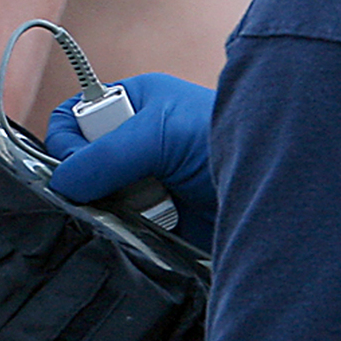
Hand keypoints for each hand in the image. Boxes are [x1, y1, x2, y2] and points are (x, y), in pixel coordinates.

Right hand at [46, 72, 216, 246]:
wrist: (280, 186)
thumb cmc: (227, 139)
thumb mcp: (159, 132)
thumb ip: (104, 155)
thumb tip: (61, 183)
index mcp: (134, 105)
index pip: (73, 120)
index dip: (69, 142)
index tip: (84, 162)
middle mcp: (136, 144)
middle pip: (81, 165)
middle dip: (92, 181)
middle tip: (119, 188)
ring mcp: (147, 184)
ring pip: (98, 202)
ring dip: (114, 210)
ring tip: (150, 209)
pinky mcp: (159, 222)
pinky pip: (122, 232)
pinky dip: (130, 234)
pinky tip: (154, 229)